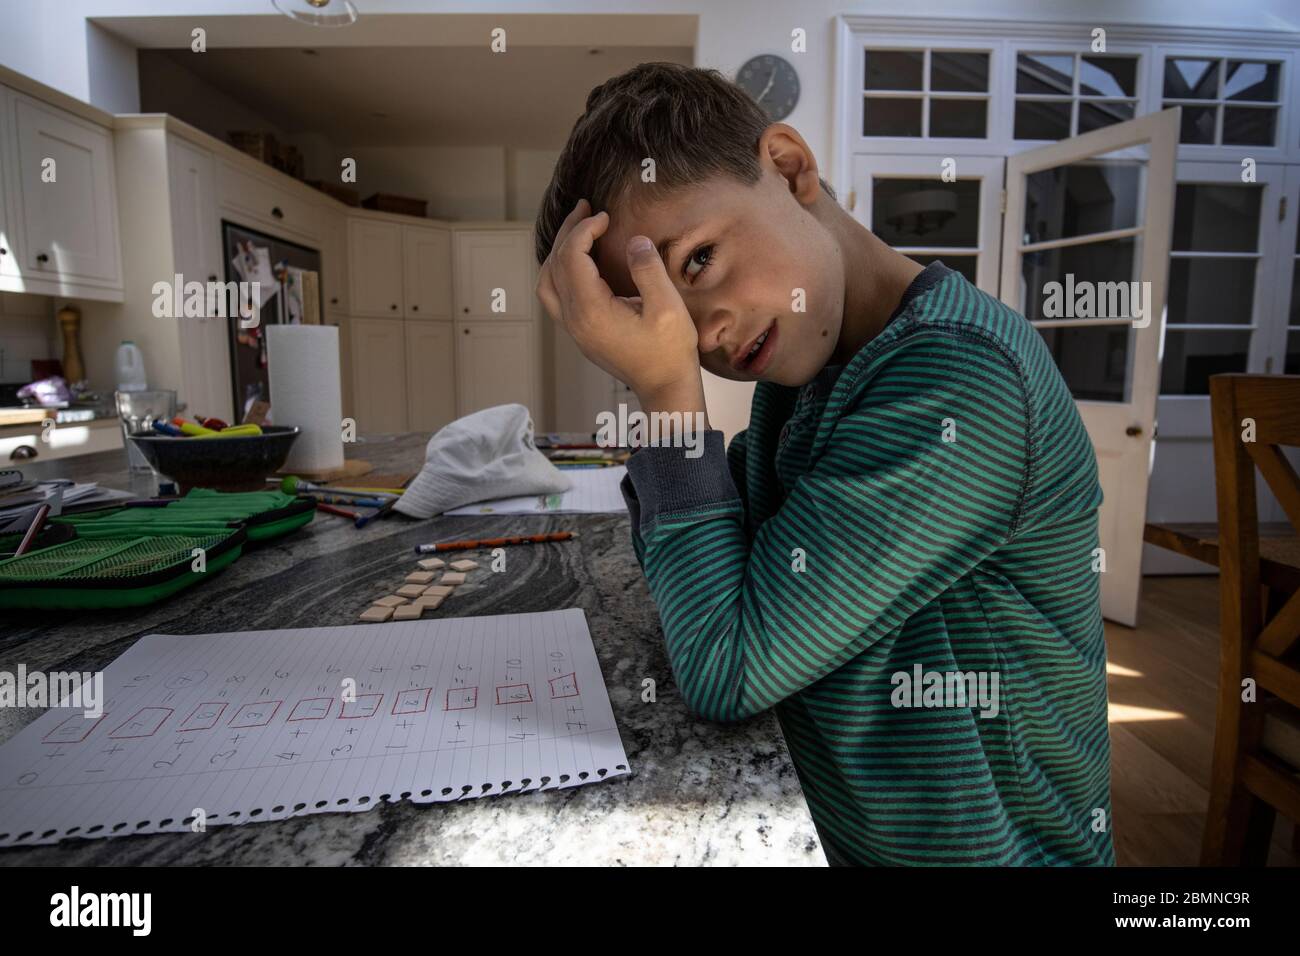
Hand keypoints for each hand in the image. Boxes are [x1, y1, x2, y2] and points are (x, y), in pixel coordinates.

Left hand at [537, 199, 705, 415]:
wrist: (665, 388)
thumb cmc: (669, 352)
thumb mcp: (668, 307)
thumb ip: (648, 270)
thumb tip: (634, 241)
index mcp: (591, 310)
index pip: (571, 256)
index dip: (585, 229)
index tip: (606, 216)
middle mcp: (574, 320)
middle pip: (554, 265)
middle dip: (569, 232)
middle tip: (585, 208)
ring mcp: (573, 330)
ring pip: (547, 282)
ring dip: (558, 253)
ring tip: (578, 231)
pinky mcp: (580, 334)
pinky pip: (555, 297)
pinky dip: (559, 272)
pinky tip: (578, 263)